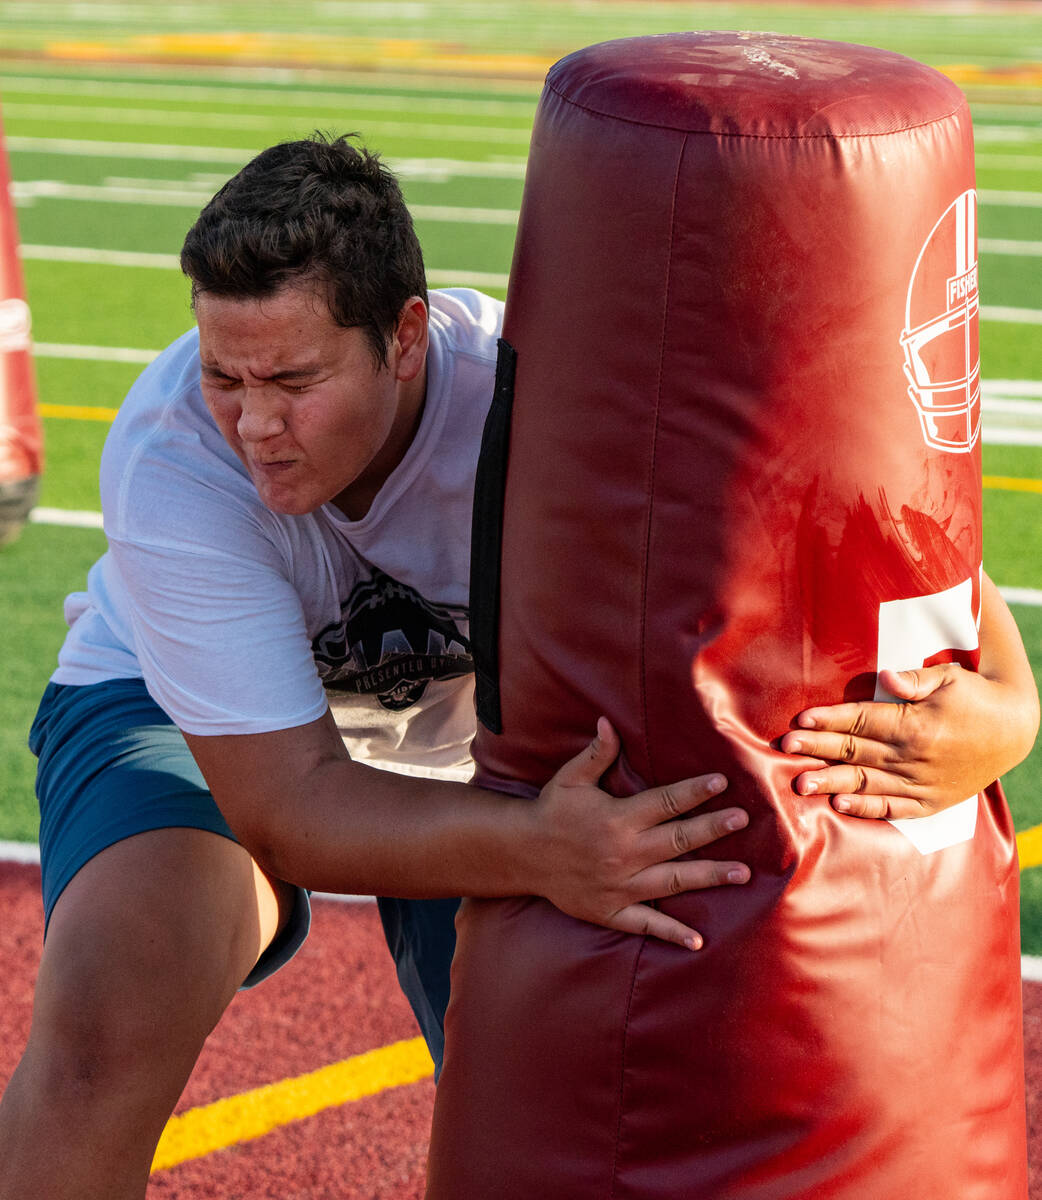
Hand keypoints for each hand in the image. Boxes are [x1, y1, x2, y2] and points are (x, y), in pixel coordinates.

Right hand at [527, 717, 749, 950]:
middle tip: (743, 820)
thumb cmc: (551, 811)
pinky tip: (697, 941)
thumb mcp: (570, 779)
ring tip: (742, 874)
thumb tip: (608, 722)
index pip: (665, 802)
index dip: (695, 791)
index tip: (722, 781)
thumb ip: (595, 754)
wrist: (521, 854)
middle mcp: (623, 853)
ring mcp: (619, 885)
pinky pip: (645, 924)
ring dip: (709, 877)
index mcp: (617, 818)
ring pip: (672, 881)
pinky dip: (670, 934)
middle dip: (713, 829)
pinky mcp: (611, 911)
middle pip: (678, 840)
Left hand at [781, 662, 1032, 819]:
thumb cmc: (975, 696)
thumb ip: (912, 680)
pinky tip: (839, 805)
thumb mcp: (949, 678)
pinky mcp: (930, 802)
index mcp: (916, 725)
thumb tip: (883, 676)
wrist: (1015, 731)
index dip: (829, 720)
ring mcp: (922, 783)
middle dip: (817, 749)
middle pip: (856, 752)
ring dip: (831, 782)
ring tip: (800, 783)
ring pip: (867, 783)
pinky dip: (866, 808)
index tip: (801, 720)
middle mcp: (914, 757)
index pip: (862, 722)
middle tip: (785, 748)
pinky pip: (893, 808)